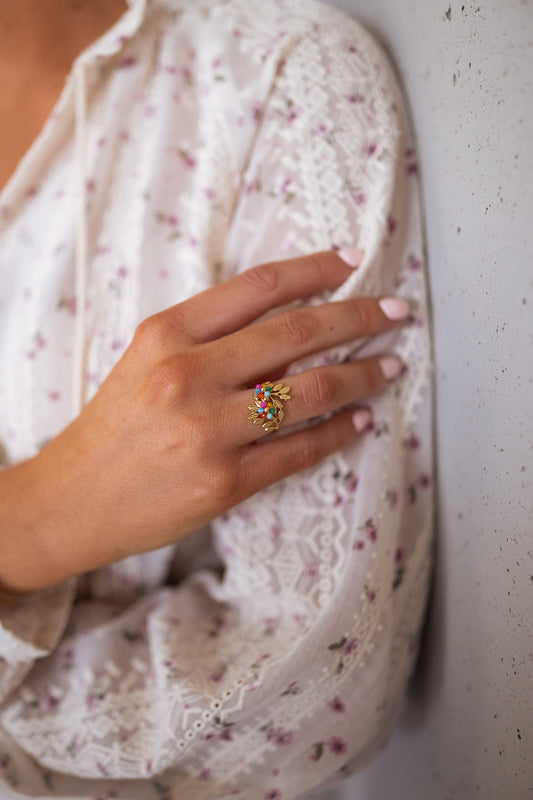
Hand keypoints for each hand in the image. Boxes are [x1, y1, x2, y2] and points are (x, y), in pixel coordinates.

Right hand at [1, 250, 408, 591]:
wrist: (75, 497)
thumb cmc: (115, 424)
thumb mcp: (148, 361)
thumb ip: (212, 340)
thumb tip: (293, 332)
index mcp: (167, 335)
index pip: (258, 287)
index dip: (314, 270)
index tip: (351, 263)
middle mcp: (188, 377)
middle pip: (296, 334)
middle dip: (358, 317)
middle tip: (396, 311)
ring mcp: (208, 432)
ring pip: (309, 391)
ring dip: (362, 376)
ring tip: (390, 367)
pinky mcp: (225, 482)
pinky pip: (300, 450)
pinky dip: (340, 432)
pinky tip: (361, 419)